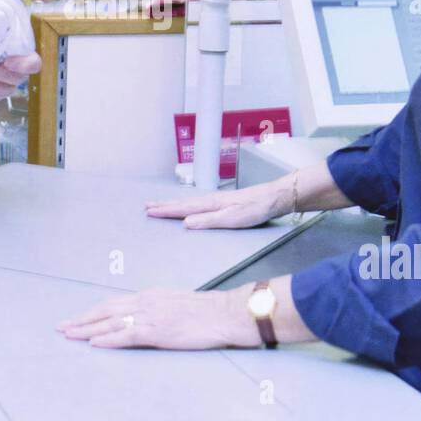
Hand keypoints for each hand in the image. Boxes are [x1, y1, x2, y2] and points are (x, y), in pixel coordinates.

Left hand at [57, 286, 256, 349]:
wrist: (225, 312)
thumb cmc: (206, 310)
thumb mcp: (175, 302)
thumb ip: (156, 308)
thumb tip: (142, 317)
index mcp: (149, 295)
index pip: (114, 303)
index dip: (93, 311)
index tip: (76, 318)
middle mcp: (146, 302)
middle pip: (106, 310)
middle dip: (82, 319)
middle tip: (62, 326)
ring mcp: (151, 315)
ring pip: (111, 322)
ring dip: (87, 329)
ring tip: (69, 334)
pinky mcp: (158, 330)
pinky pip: (127, 335)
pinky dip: (109, 339)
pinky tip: (95, 342)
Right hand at [146, 179, 289, 229]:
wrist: (274, 198)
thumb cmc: (255, 210)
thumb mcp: (232, 219)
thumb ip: (208, 221)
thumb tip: (185, 223)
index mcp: (211, 205)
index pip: (183, 209)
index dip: (165, 211)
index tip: (149, 211)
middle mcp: (211, 200)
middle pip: (183, 203)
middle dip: (164, 205)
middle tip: (147, 206)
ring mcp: (218, 200)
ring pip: (189, 202)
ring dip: (173, 203)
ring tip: (161, 204)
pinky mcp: (224, 203)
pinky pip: (198, 204)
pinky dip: (187, 204)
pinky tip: (188, 206)